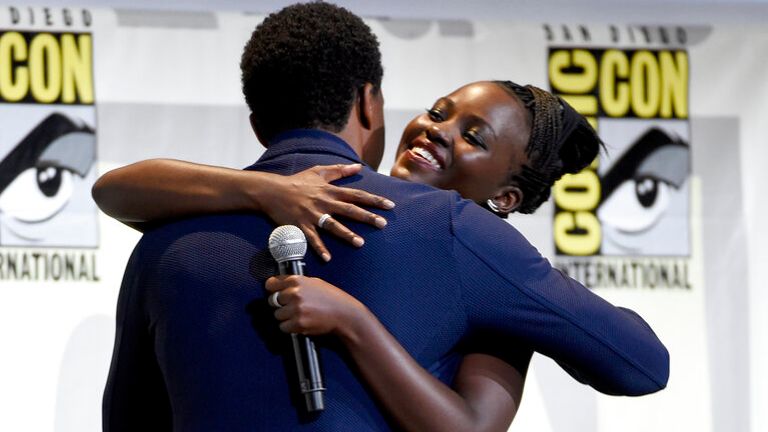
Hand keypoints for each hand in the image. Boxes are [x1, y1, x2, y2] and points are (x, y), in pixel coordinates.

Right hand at [255, 164, 394, 260]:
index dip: (374, 200)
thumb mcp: (319, 171)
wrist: (272, 191)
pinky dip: (319, 248)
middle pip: (349, 210)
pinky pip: (312, 238)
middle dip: (367, 217)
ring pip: (333, 225)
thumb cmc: (297, 181)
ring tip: (360, 243)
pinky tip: (327, 258)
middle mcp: (324, 202)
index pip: (357, 195)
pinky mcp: (301, 226)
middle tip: (383, 224)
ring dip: (346, 234)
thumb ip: (339, 170)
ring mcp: (313, 215)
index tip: (390, 205)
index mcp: (330, 190)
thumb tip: (359, 166)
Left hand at [265, 275, 367, 336]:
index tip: (275, 292)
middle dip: (280, 305)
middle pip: (272, 300)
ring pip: (277, 315)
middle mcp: (294, 293)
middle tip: (292, 307)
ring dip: (285, 317)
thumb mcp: (314, 283)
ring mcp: (296, 309)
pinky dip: (290, 327)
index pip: (271, 284)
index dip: (272, 289)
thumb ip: (296, 284)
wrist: (344, 314)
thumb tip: (280, 286)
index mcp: (297, 280)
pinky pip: (283, 327)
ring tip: (299, 316)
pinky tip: (302, 323)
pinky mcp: (298, 323)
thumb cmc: (331, 298)